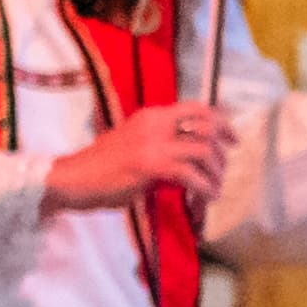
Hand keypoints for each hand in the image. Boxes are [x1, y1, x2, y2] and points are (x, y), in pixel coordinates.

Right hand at [48, 107, 235, 213]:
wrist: (73, 179)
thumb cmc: (102, 168)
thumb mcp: (134, 145)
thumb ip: (161, 145)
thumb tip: (191, 158)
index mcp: (151, 116)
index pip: (196, 108)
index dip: (221, 122)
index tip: (232, 139)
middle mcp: (155, 123)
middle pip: (207, 126)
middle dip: (223, 150)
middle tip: (225, 169)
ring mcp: (153, 143)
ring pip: (204, 151)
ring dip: (215, 173)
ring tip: (213, 190)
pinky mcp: (150, 165)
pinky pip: (191, 175)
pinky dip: (204, 188)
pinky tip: (204, 198)